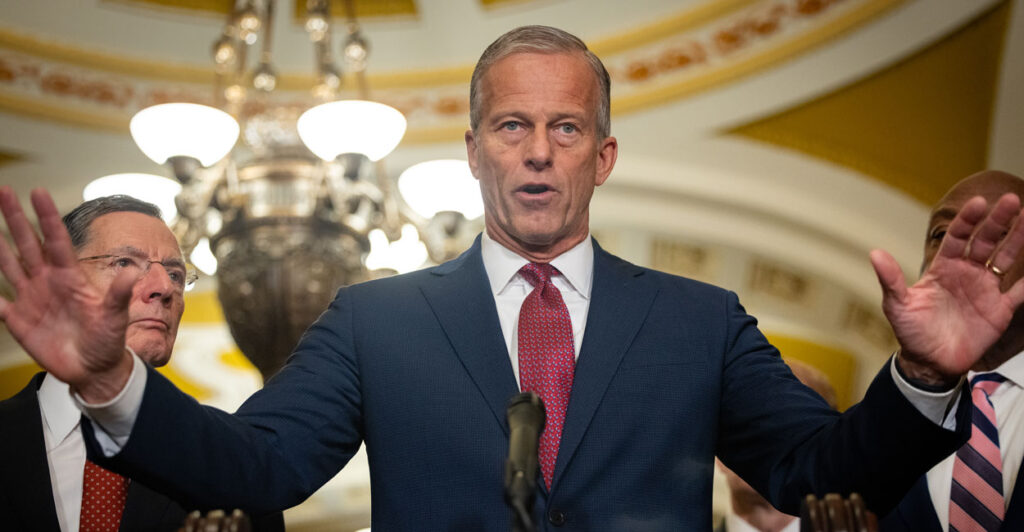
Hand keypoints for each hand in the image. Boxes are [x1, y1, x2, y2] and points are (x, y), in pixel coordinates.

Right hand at [0, 187, 134, 401]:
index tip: (38, 192)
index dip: (47, 216)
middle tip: (5, 191)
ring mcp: (32, 298)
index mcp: (70, 277)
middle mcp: (48, 282)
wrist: (95, 368)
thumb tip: (133, 272)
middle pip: (28, 244)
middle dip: (16, 218)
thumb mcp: (116, 316)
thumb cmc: (107, 339)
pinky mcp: (19, 319)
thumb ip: (121, 294)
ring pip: (10, 265)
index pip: (55, 240)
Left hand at [871, 193, 1023, 386]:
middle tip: (1011, 201)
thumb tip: (875, 253)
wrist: (929, 362)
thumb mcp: (897, 305)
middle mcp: (967, 273)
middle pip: (985, 242)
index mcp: (943, 268)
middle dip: (998, 221)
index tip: (978, 203)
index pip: (958, 238)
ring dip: (1017, 239)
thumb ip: (891, 280)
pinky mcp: (1000, 310)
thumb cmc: (911, 331)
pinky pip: (1020, 292)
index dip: (968, 220)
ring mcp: (985, 290)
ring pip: (1005, 259)